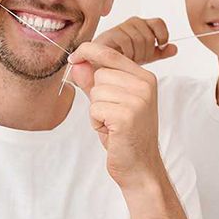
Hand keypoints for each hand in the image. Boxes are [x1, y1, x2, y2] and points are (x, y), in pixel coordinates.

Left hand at [67, 42, 165, 190]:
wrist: (140, 167)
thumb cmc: (125, 135)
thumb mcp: (109, 103)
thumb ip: (93, 82)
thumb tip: (78, 63)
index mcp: (144, 78)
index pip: (110, 54)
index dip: (87, 51)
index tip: (74, 57)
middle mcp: (144, 85)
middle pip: (99, 74)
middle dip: (96, 95)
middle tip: (111, 114)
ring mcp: (138, 100)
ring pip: (95, 92)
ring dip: (96, 110)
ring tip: (112, 124)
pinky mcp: (127, 115)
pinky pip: (95, 108)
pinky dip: (96, 122)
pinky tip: (111, 131)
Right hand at [93, 17, 177, 64]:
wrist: (102, 62)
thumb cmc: (123, 57)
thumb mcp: (146, 56)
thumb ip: (160, 52)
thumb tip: (174, 48)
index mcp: (143, 25)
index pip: (158, 23)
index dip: (162, 35)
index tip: (160, 46)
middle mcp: (133, 22)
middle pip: (149, 36)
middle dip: (146, 53)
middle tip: (138, 59)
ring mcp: (122, 27)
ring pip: (139, 40)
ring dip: (136, 55)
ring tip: (129, 59)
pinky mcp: (111, 33)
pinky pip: (126, 42)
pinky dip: (127, 54)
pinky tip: (123, 57)